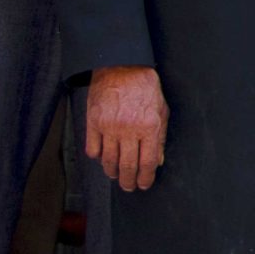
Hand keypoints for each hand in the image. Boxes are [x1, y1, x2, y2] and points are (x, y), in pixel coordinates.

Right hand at [85, 66, 168, 191]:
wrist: (122, 66)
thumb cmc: (145, 87)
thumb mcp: (162, 110)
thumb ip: (160, 137)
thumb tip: (157, 161)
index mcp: (149, 127)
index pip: (147, 163)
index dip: (145, 178)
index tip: (144, 184)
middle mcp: (129, 130)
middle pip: (127, 166)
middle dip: (128, 181)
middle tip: (129, 186)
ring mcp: (109, 127)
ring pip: (108, 161)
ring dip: (112, 172)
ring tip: (115, 175)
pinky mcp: (93, 122)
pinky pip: (93, 149)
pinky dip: (97, 157)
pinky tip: (103, 158)